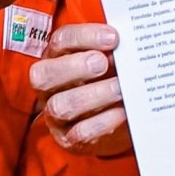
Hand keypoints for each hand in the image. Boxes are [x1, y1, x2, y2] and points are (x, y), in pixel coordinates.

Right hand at [29, 23, 131, 156]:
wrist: (113, 119)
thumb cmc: (107, 80)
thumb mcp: (108, 61)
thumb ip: (113, 51)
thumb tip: (130, 44)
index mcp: (57, 57)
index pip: (61, 40)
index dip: (85, 37)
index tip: (113, 37)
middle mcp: (49, 86)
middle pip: (44, 74)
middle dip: (74, 67)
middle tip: (103, 63)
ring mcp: (54, 114)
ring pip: (60, 106)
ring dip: (93, 95)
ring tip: (120, 88)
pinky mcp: (67, 139)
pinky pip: (79, 133)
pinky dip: (103, 121)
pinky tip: (122, 111)